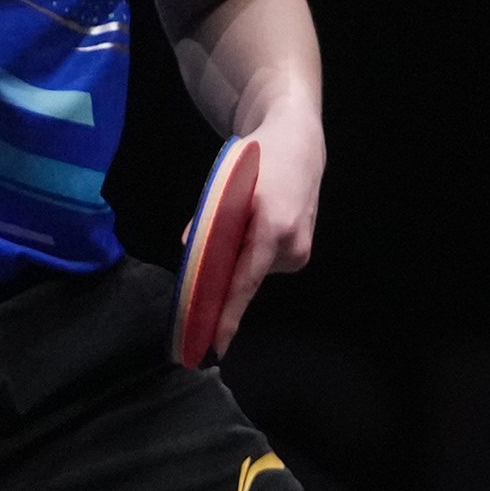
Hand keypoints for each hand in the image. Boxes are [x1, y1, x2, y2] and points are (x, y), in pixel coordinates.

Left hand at [186, 108, 325, 363]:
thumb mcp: (225, 180)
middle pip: (245, 281)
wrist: (300, 145)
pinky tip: (250, 231)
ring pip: (253, 273)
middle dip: (220, 288)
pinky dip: (248, 257)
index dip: (228, 316)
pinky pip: (263, 265)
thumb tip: (189, 250)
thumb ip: (208, 218)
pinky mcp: (301, 253)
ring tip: (238, 227)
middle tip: (196, 298)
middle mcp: (292, 246)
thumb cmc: (259, 158)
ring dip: (235, 263)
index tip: (216, 345)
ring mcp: (300, 251)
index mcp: (273, 227)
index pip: (245, 283)